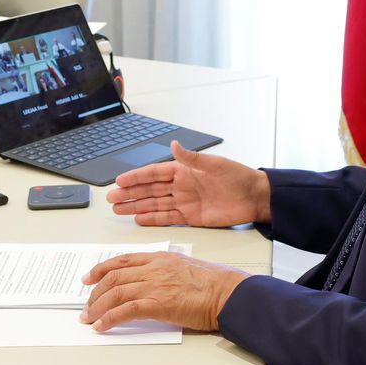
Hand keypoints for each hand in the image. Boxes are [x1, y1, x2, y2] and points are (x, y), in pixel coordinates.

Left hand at [80, 251, 248, 332]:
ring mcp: (153, 284)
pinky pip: (124, 310)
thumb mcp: (185, 267)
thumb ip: (165, 272)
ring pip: (114, 292)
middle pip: (113, 276)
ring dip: (97, 307)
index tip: (89, 278)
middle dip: (94, 292)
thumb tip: (152, 285)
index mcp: (160, 257)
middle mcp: (153, 268)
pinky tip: (101, 326)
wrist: (226, 293)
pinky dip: (109, 318)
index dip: (101, 269)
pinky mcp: (156, 303)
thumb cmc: (213, 284)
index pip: (122, 260)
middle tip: (86, 305)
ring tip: (89, 319)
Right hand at [106, 141, 269, 227]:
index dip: (136, 177)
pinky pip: (167, 218)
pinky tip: (139, 219)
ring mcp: (185, 202)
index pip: (154, 174)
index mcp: (184, 171)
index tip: (119, 180)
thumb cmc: (238, 177)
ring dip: (136, 206)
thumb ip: (191, 158)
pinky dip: (153, 219)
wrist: (255, 198)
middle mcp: (182, 186)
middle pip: (150, 190)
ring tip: (118, 210)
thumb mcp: (214, 164)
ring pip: (154, 204)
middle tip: (111, 199)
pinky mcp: (191, 218)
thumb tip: (174, 145)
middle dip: (130, 194)